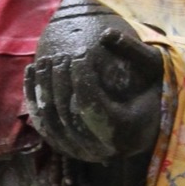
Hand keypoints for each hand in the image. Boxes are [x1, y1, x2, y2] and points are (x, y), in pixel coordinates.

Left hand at [24, 0, 162, 163]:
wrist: (147, 123)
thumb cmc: (152, 90)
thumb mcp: (153, 67)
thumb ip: (133, 50)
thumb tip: (106, 33)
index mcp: (124, 132)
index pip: (91, 105)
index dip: (81, 78)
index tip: (77, 52)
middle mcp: (101, 150)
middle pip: (67, 115)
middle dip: (59, 81)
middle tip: (59, 55)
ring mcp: (81, 153)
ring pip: (50, 122)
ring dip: (43, 89)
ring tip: (45, 60)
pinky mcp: (66, 149)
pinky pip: (43, 125)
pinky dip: (33, 99)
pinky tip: (31, 70)